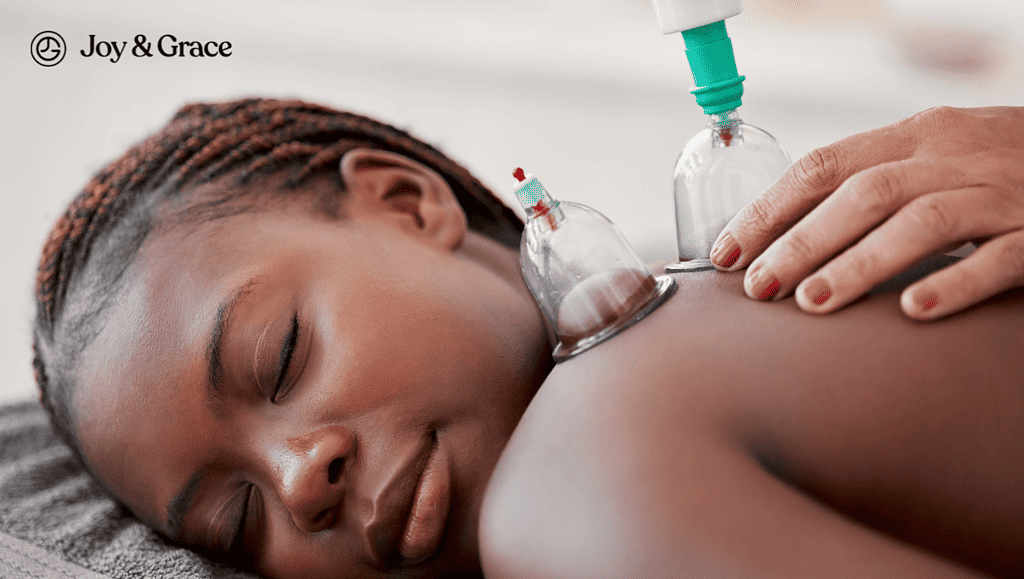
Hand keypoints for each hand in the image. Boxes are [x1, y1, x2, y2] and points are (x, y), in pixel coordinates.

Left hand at [708, 106, 1023, 319]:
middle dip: (802, 240)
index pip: (823, 166)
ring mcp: (1000, 192)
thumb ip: (869, 186)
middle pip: (863, 193)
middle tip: (758, 286)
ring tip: (813, 302)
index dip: (770, 209)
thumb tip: (783, 234)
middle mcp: (952, 156)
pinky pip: (1000, 256)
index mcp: (914, 137)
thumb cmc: (995, 169)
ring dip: (860, 263)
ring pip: (922, 221)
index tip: (727, 252)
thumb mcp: (931, 160)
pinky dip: (955, 281)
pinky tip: (915, 311)